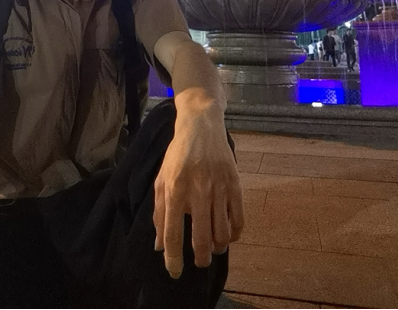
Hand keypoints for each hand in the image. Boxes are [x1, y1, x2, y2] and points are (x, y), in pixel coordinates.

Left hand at [153, 104, 243, 278]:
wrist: (201, 125)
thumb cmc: (178, 154)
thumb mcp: (162, 178)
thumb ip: (159, 212)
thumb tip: (160, 245)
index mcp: (174, 188)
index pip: (173, 232)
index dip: (173, 258)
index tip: (174, 271)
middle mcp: (197, 189)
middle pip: (202, 238)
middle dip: (201, 258)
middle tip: (200, 262)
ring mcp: (218, 186)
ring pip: (222, 233)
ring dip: (218, 247)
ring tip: (213, 247)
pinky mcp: (234, 183)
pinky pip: (238, 220)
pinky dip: (234, 234)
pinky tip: (227, 234)